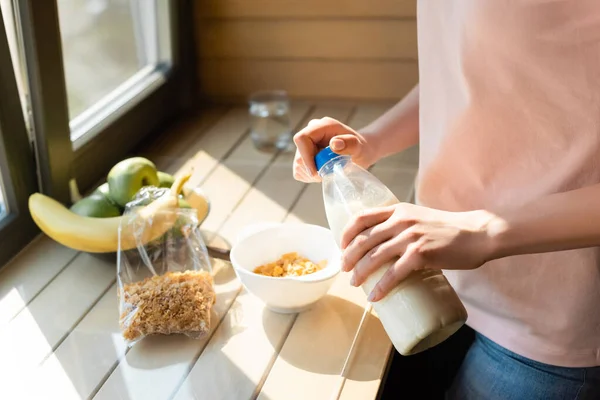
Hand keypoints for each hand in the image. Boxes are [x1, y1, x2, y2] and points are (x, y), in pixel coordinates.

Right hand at [292, 117, 377, 182]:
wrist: (360, 152)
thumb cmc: (360, 148)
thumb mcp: (359, 147)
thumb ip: (349, 143)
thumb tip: (334, 144)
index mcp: (322, 126)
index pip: (302, 139)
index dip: (306, 157)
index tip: (316, 172)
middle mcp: (311, 132)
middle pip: (299, 154)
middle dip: (312, 168)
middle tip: (328, 173)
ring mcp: (306, 143)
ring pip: (298, 164)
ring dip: (311, 174)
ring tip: (328, 172)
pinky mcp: (304, 155)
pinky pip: (298, 170)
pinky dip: (309, 176)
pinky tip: (322, 173)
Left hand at [340, 203, 496, 301]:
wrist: (478, 234)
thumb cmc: (449, 228)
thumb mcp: (419, 217)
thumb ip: (402, 224)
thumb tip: (383, 243)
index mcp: (398, 210)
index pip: (362, 217)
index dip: (346, 233)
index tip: (342, 246)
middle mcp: (401, 220)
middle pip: (363, 239)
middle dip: (349, 256)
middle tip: (345, 270)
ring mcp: (410, 237)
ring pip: (374, 256)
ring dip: (360, 273)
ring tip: (355, 284)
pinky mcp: (420, 254)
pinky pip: (393, 273)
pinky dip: (381, 287)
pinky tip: (374, 297)